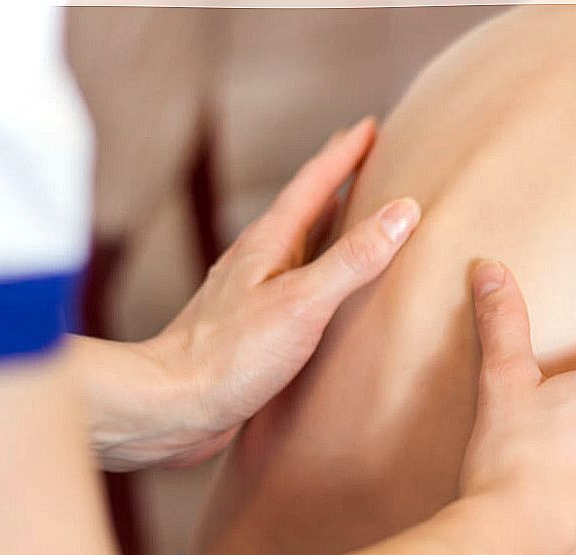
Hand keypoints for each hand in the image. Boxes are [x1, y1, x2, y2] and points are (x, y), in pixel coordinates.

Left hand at [81, 117, 422, 468]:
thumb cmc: (230, 356)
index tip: (373, 127)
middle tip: (373, 164)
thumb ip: (352, 258)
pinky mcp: (255, 328)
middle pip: (307, 209)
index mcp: (269, 243)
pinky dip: (323, 274)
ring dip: (331, 229)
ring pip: (302, 248)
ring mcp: (254, 293)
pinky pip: (299, 286)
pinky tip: (333, 293)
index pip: (314, 183)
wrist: (172, 407)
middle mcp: (259, 261)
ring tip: (361, 221)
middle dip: (340, 184)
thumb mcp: (303, 302)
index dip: (345, 153)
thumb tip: (403, 211)